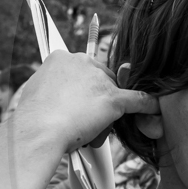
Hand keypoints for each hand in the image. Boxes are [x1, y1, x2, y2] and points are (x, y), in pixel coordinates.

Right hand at [10, 51, 158, 153]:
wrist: (38, 131)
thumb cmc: (33, 118)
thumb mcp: (37, 91)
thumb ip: (51, 85)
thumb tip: (54, 91)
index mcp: (62, 57)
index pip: (83, 69)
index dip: (82, 88)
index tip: (77, 100)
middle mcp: (82, 62)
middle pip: (102, 79)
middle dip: (96, 98)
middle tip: (80, 118)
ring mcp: (99, 80)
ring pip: (113, 92)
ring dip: (106, 110)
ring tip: (85, 128)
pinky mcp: (113, 98)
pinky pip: (137, 100)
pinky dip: (147, 105)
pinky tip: (155, 109)